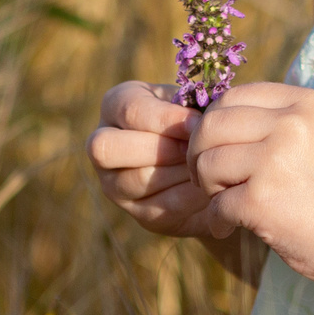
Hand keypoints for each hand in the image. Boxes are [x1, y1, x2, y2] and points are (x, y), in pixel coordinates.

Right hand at [87, 80, 215, 238]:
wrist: (210, 158)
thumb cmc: (197, 117)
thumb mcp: (191, 100)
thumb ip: (191, 104)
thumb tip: (201, 123)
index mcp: (115, 105)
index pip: (129, 111)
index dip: (166, 119)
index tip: (198, 123)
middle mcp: (102, 145)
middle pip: (107, 149)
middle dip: (159, 149)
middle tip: (194, 148)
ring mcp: (115, 184)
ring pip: (136, 180)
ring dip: (178, 172)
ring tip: (208, 164)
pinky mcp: (140, 214)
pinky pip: (161, 207)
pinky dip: (191, 196)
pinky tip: (211, 185)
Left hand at [189, 82, 313, 289]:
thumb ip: (276, 122)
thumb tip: (209, 122)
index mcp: (304, 102)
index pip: (232, 96)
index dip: (214, 124)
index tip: (219, 150)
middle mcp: (291, 123)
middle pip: (211, 125)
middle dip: (200, 155)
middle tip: (210, 180)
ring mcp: (275, 160)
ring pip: (208, 163)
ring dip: (208, 189)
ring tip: (226, 204)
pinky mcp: (262, 200)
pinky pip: (215, 205)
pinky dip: (217, 221)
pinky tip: (231, 228)